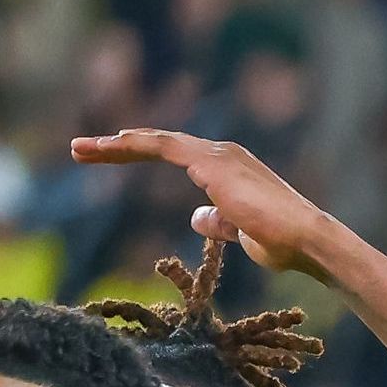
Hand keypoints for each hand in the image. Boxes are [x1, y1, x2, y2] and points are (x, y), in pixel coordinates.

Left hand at [67, 126, 336, 271]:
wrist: (307, 240)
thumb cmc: (284, 244)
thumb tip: (196, 216)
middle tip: (81, 149)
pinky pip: (161, 147)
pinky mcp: (209, 163)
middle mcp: (222, 154)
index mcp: (231, 168)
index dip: (141, 154)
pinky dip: (131, 145)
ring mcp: (215, 155)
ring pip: (156, 142)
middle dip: (119, 147)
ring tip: (79, 149)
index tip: (110, 156)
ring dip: (114, 145)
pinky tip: (106, 146)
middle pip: (161, 144)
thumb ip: (218, 222)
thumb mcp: (242, 234)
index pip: (177, 155)